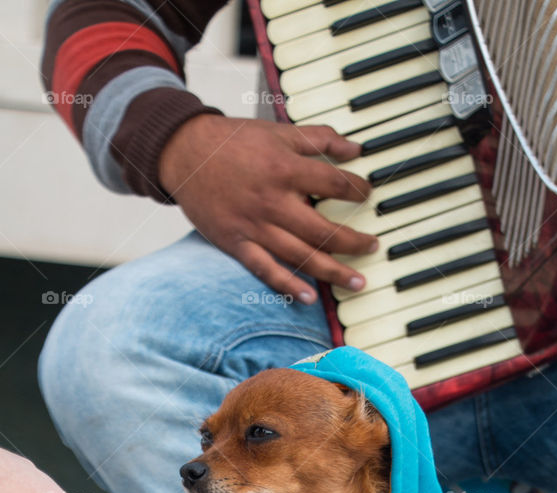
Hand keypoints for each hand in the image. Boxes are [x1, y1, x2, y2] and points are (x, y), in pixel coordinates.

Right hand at [158, 115, 377, 303]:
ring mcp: (255, 227)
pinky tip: (310, 298)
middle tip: (372, 247)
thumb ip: (319, 139)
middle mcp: (273, 202)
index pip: (333, 184)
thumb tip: (356, 149)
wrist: (184, 153)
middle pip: (323, 230)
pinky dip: (288, 286)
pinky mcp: (237, 244)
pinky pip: (266, 270)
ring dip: (333, 272)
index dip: (356, 190)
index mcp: (285, 169)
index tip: (368, 195)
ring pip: (301, 256)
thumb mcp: (278, 131)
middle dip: (353, 242)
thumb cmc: (233, 142)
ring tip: (357, 282)